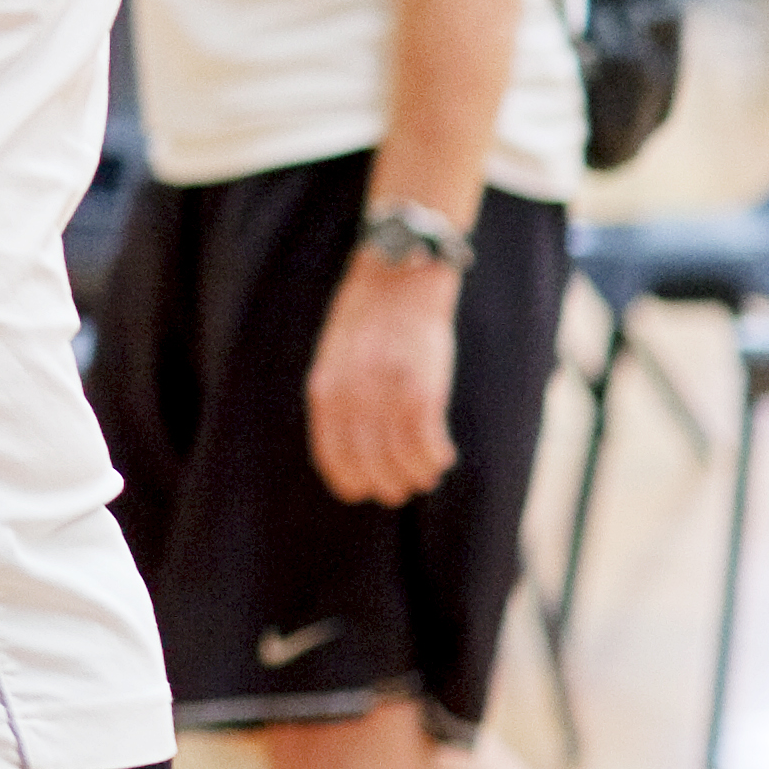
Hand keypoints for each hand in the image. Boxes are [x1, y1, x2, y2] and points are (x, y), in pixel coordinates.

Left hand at [303, 259, 462, 508]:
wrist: (398, 276)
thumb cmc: (368, 318)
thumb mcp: (335, 356)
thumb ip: (339, 395)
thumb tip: (350, 443)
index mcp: (325, 388)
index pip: (332, 454)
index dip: (348, 480)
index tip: (360, 492)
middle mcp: (352, 394)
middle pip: (368, 463)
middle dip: (386, 484)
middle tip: (401, 488)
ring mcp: (387, 391)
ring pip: (401, 458)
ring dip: (416, 475)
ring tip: (426, 474)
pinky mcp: (423, 385)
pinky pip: (427, 440)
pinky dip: (435, 456)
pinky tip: (443, 457)